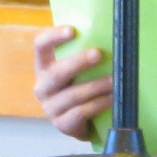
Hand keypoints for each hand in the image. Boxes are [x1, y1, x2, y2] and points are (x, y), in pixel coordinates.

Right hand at [32, 26, 112, 140]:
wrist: (85, 122)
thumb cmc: (85, 86)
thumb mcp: (82, 69)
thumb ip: (88, 52)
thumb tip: (114, 33)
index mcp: (44, 66)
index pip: (40, 46)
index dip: (53, 37)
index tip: (72, 31)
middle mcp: (43, 86)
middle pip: (56, 72)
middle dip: (79, 62)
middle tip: (99, 54)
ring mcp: (50, 107)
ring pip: (73, 95)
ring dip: (96, 86)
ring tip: (115, 80)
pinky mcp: (62, 125)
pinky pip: (80, 113)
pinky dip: (99, 104)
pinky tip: (113, 99)